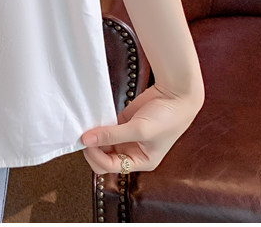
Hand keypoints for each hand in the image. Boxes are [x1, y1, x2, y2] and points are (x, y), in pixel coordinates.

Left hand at [81, 82, 203, 173]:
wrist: (176, 94)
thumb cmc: (166, 117)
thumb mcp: (139, 129)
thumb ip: (112, 135)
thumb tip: (86, 139)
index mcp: (141, 162)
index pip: (110, 166)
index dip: (96, 155)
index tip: (87, 140)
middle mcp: (132, 152)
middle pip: (103, 158)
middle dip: (92, 148)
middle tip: (84, 134)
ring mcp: (126, 137)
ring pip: (102, 143)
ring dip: (93, 136)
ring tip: (86, 126)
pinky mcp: (122, 123)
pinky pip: (105, 128)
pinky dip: (97, 126)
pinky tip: (92, 119)